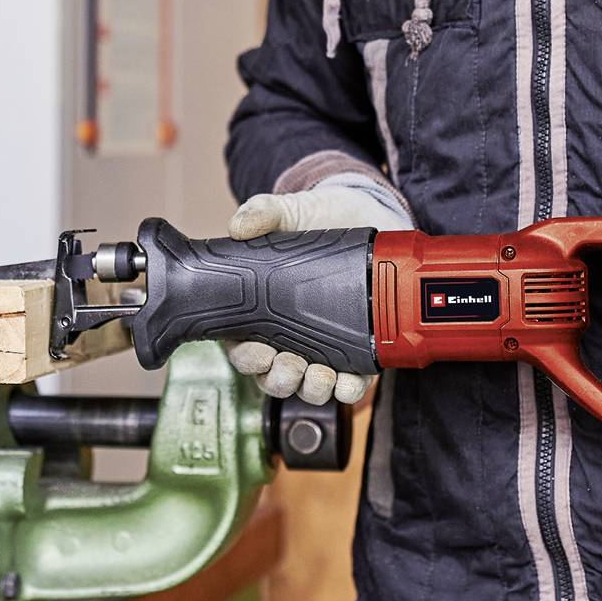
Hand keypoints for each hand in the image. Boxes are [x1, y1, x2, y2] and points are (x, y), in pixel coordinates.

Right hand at [223, 173, 408, 405]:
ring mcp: (322, 347)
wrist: (363, 213)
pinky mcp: (357, 348)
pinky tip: (350, 381)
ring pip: (309, 387)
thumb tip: (238, 227)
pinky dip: (349, 389)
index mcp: (261, 311)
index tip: (258, 353)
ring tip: (321, 375)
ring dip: (313, 389)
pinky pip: (350, 383)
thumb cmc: (313, 218)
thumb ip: (261, 214)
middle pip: (273, 376)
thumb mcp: (285, 211)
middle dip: (280, 380)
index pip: (242, 347)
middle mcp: (288, 336)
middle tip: (291, 366)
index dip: (247, 358)